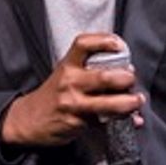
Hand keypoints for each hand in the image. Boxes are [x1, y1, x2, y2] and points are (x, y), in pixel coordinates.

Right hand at [1, 33, 142, 147]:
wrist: (28, 119)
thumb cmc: (53, 95)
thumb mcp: (64, 74)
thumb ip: (88, 70)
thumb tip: (125, 70)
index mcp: (67, 65)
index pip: (83, 44)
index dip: (104, 41)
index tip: (119, 45)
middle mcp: (69, 82)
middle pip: (104, 77)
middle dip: (126, 79)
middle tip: (131, 79)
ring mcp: (73, 104)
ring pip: (109, 103)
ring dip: (130, 102)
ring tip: (137, 100)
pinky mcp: (78, 123)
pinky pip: (106, 122)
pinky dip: (124, 121)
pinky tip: (133, 120)